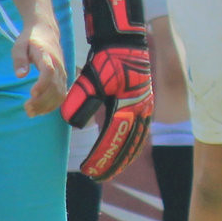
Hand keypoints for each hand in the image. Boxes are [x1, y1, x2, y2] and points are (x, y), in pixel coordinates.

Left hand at [13, 18, 65, 117]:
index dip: (42, 84)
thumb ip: (19, 60)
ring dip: (46, 106)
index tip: (32, 93)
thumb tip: (20, 75)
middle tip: (27, 108)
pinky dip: (53, 105)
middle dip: (41, 101)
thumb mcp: (19, 46)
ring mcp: (62, 72)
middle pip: (54, 86)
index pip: (49, 71)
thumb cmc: (30, 40)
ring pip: (59, 93)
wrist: (47, 31)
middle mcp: (58, 65)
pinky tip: (41, 110)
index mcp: (46, 55)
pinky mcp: (63, 78)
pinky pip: (62, 94)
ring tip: (31, 112)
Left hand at [64, 0, 151, 180]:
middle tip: (97, 178)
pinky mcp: (145, 104)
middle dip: (113, 164)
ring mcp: (146, 107)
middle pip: (128, 144)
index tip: (88, 170)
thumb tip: (75, 126)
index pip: (114, 139)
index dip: (101, 157)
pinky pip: (140, 132)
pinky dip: (132, 146)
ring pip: (137, 140)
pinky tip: (124, 155)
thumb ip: (82, 103)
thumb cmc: (107, 60)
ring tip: (111, 172)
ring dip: (124, 158)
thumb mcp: (91, 81)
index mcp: (128, 104)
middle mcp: (141, 109)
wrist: (125, 42)